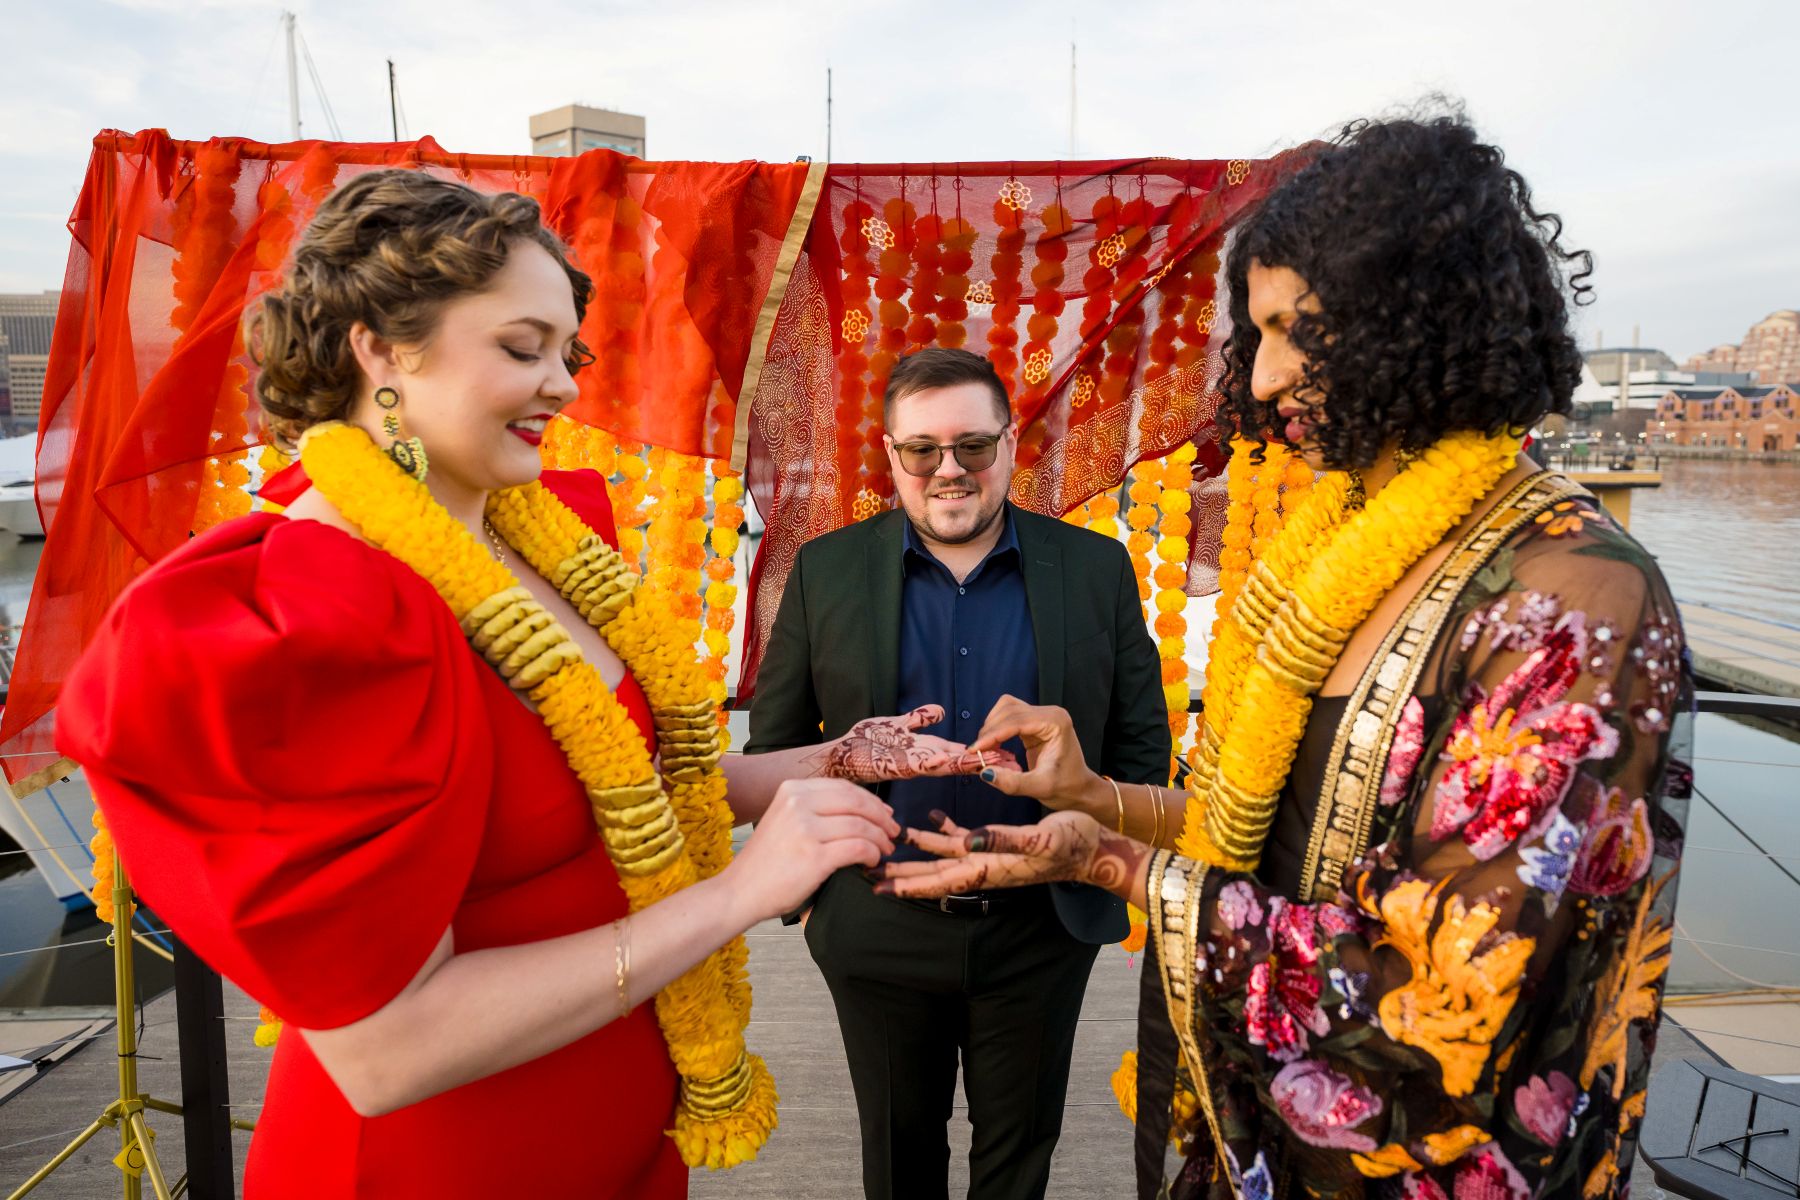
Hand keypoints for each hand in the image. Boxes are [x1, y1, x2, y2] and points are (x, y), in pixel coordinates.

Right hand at [726, 778, 899, 921]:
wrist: (740, 892)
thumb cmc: (767, 861)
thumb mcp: (785, 819)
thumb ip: (814, 808)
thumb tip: (862, 807)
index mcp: (791, 790)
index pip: (844, 787)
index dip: (871, 800)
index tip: (885, 813)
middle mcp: (798, 803)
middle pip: (857, 802)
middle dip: (882, 817)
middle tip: (894, 831)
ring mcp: (805, 829)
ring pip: (861, 825)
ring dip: (880, 838)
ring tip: (885, 849)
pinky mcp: (814, 857)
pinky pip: (858, 847)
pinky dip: (871, 853)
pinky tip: (871, 861)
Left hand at [808, 705, 1020, 782]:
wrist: (837, 757)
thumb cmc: (864, 743)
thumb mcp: (895, 725)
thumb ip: (918, 719)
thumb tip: (940, 711)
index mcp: (924, 750)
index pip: (959, 751)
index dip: (983, 752)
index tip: (1008, 752)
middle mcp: (921, 759)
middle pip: (959, 760)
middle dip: (985, 761)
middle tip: (1014, 763)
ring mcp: (909, 764)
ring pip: (945, 764)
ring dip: (968, 763)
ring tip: (991, 761)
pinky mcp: (894, 766)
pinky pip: (917, 764)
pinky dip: (933, 762)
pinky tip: (949, 760)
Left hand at [872, 808, 1148, 901]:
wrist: (1094, 847)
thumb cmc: (1071, 844)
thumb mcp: (1040, 840)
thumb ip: (1004, 839)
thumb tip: (970, 840)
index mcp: (989, 868)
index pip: (940, 880)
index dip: (909, 884)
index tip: (880, 887)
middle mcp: (983, 865)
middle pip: (932, 872)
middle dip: (900, 873)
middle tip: (866, 872)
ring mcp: (990, 854)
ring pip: (942, 856)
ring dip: (915, 851)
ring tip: (887, 845)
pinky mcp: (998, 843)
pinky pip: (963, 839)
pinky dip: (944, 831)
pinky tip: (929, 819)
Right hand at [969, 696, 1100, 811]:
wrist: (1080, 790)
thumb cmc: (1066, 788)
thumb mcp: (1039, 788)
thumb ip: (1012, 782)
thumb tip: (984, 772)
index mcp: (1056, 722)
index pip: (1016, 721)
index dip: (992, 734)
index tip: (974, 750)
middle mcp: (1050, 713)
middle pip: (1008, 710)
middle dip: (989, 731)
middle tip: (976, 754)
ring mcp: (1042, 715)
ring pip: (1005, 709)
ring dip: (991, 727)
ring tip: (984, 751)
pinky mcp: (1034, 722)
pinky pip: (1008, 717)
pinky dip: (996, 729)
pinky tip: (993, 746)